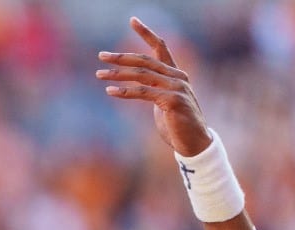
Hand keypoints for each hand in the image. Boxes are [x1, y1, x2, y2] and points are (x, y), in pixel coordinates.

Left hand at [97, 17, 211, 156]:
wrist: (194, 144)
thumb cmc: (176, 125)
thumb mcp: (163, 103)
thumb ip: (153, 90)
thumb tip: (137, 84)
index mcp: (176, 74)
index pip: (160, 47)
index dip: (146, 32)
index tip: (132, 20)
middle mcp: (177, 77)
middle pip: (145, 61)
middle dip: (121, 57)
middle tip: (101, 55)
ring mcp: (177, 87)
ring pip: (142, 75)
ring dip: (118, 74)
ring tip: (100, 74)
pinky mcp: (172, 101)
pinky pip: (144, 92)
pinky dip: (125, 92)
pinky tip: (110, 91)